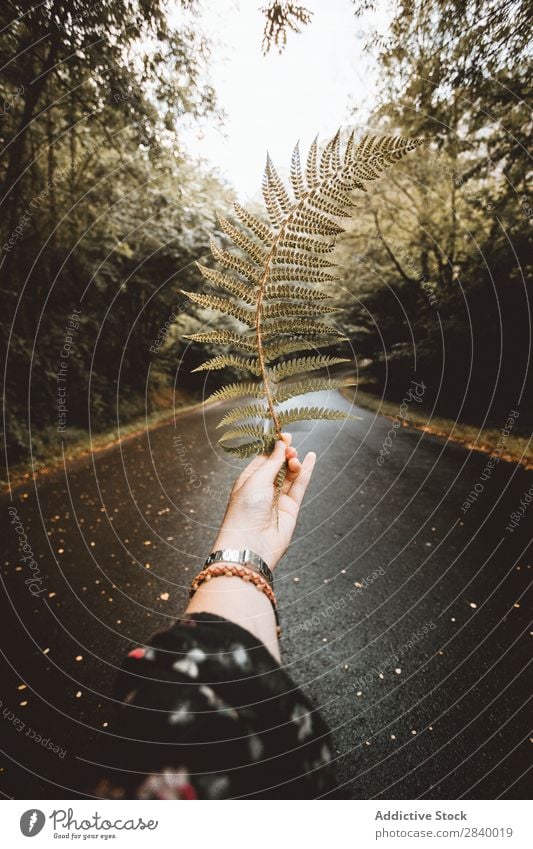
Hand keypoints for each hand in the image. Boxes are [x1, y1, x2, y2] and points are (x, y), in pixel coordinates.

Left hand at [212, 433, 315, 569]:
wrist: (251, 545)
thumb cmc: (245, 511)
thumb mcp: (257, 479)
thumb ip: (272, 461)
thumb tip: (281, 444)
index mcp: (248, 480)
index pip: (263, 458)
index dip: (274, 447)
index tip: (285, 435)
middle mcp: (263, 489)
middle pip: (278, 465)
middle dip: (285, 454)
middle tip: (291, 447)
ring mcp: (277, 499)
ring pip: (290, 475)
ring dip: (294, 464)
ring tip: (296, 459)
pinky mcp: (291, 508)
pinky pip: (300, 486)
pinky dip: (306, 472)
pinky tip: (311, 458)